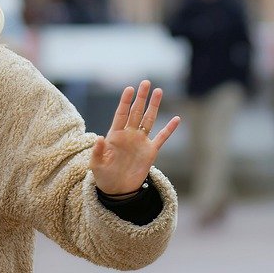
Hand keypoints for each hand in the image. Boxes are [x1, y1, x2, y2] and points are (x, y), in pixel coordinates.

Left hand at [90, 80, 180, 195]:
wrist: (117, 190)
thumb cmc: (104, 176)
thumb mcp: (96, 165)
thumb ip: (98, 151)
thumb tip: (100, 137)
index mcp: (115, 135)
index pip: (121, 114)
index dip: (125, 102)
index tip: (129, 89)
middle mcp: (129, 135)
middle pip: (136, 112)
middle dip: (141, 98)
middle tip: (146, 82)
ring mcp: (140, 142)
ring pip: (149, 120)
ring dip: (154, 106)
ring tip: (159, 91)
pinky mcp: (150, 152)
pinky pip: (161, 138)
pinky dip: (169, 129)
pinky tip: (176, 119)